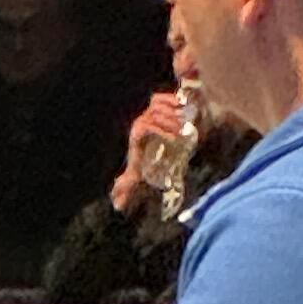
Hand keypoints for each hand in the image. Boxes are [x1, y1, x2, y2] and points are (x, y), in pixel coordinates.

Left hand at [113, 91, 188, 216]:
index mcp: (136, 135)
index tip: (176, 140)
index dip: (161, 131)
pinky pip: (160, 98)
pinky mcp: (153, 106)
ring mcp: (146, 112)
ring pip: (158, 106)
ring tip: (185, 120)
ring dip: (172, 112)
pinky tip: (182, 105)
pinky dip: (170, 100)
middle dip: (170, 122)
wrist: (142, 147)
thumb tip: (116, 205)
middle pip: (154, 115)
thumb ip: (127, 188)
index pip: (146, 127)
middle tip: (184, 130)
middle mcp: (140, 121)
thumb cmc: (140, 162)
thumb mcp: (135, 175)